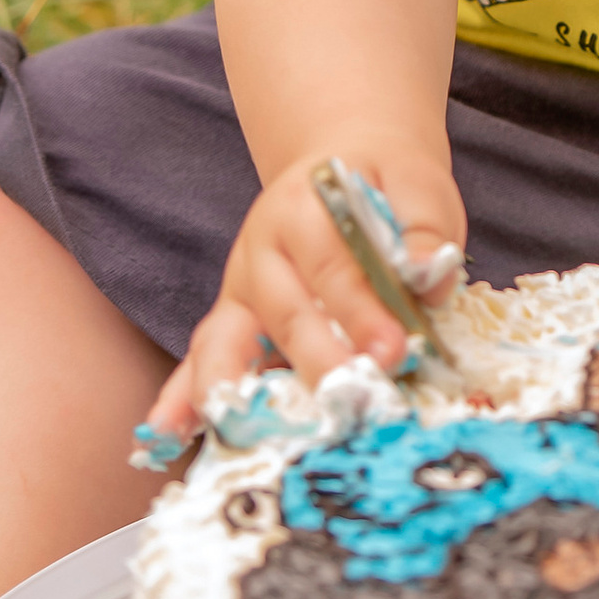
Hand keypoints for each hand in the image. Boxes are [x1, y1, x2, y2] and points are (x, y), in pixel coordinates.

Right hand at [143, 151, 463, 447]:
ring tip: (239, 434)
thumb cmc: (383, 186)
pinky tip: (168, 433)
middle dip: (320, 361)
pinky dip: (181, 397)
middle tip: (353, 401)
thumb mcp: (416, 184)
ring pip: (226, 340)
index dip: (363, 310)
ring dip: (233, 389)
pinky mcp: (232, 320)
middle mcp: (261, 248)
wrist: (347, 164)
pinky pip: (199, 358)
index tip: (395, 351)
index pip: (334, 265)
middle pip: (285, 313)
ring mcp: (240, 288)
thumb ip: (424, 225)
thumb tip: (429, 271)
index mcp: (306, 206)